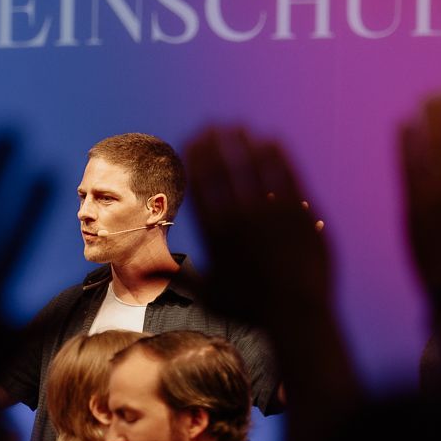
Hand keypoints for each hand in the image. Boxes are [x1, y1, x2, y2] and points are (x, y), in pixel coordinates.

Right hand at [185, 126, 331, 326]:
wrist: (297, 316)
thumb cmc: (251, 309)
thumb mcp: (209, 295)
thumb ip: (177, 276)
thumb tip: (140, 273)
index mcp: (216, 232)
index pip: (200, 181)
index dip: (195, 155)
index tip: (194, 139)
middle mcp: (241, 218)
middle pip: (225, 167)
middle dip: (216, 140)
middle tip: (213, 125)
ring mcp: (272, 214)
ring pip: (255, 165)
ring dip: (244, 141)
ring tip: (240, 127)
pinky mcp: (300, 213)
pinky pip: (285, 173)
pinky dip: (276, 154)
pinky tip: (270, 141)